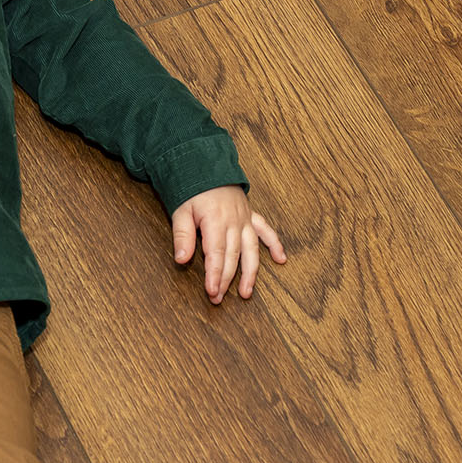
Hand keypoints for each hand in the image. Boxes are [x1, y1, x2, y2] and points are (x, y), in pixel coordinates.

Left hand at [170, 186, 286, 302]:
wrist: (207, 165)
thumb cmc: (192, 188)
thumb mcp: (180, 210)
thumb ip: (182, 236)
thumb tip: (181, 259)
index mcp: (216, 221)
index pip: (216, 254)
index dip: (214, 275)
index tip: (212, 291)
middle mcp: (234, 222)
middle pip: (232, 257)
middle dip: (226, 280)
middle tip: (218, 298)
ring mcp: (245, 219)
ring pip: (251, 250)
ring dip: (250, 272)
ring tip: (247, 292)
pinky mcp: (251, 215)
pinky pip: (266, 231)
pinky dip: (275, 244)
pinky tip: (281, 259)